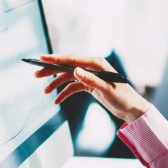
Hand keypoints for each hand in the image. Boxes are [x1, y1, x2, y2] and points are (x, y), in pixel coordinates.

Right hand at [35, 54, 149, 122]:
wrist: (131, 108)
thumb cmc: (123, 97)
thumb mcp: (107, 89)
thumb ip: (90, 80)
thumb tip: (75, 71)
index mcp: (96, 63)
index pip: (72, 59)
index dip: (56, 58)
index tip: (42, 58)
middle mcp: (92, 67)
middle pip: (67, 66)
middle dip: (51, 70)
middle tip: (36, 74)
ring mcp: (90, 76)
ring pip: (68, 77)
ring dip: (56, 84)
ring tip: (44, 91)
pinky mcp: (90, 85)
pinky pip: (73, 87)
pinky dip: (65, 93)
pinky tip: (57, 100)